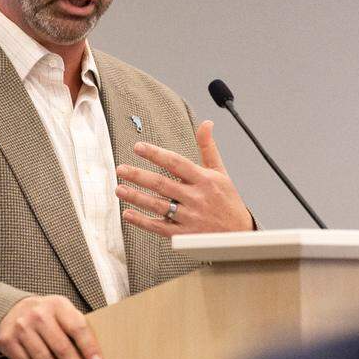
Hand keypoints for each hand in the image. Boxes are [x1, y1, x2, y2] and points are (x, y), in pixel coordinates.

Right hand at [0, 295, 103, 358]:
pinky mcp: (7, 340)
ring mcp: (21, 327)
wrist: (9, 309)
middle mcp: (38, 314)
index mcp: (57, 305)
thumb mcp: (61, 311)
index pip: (77, 327)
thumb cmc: (45, 315)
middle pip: (61, 346)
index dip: (89, 347)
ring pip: (43, 358)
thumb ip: (75, 327)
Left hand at [115, 120, 252, 235]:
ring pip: (158, 205)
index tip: (138, 147)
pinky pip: (159, 227)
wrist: (239, 235)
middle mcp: (196, 198)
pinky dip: (142, 221)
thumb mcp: (221, 172)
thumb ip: (208, 148)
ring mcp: (189, 217)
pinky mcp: (184, 235)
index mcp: (204, 180)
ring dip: (136, 197)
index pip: (176, 163)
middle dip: (139, 175)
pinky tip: (127, 214)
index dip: (156, 154)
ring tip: (119, 189)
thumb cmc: (227, 201)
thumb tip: (206, 123)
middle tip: (121, 169)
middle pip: (162, 184)